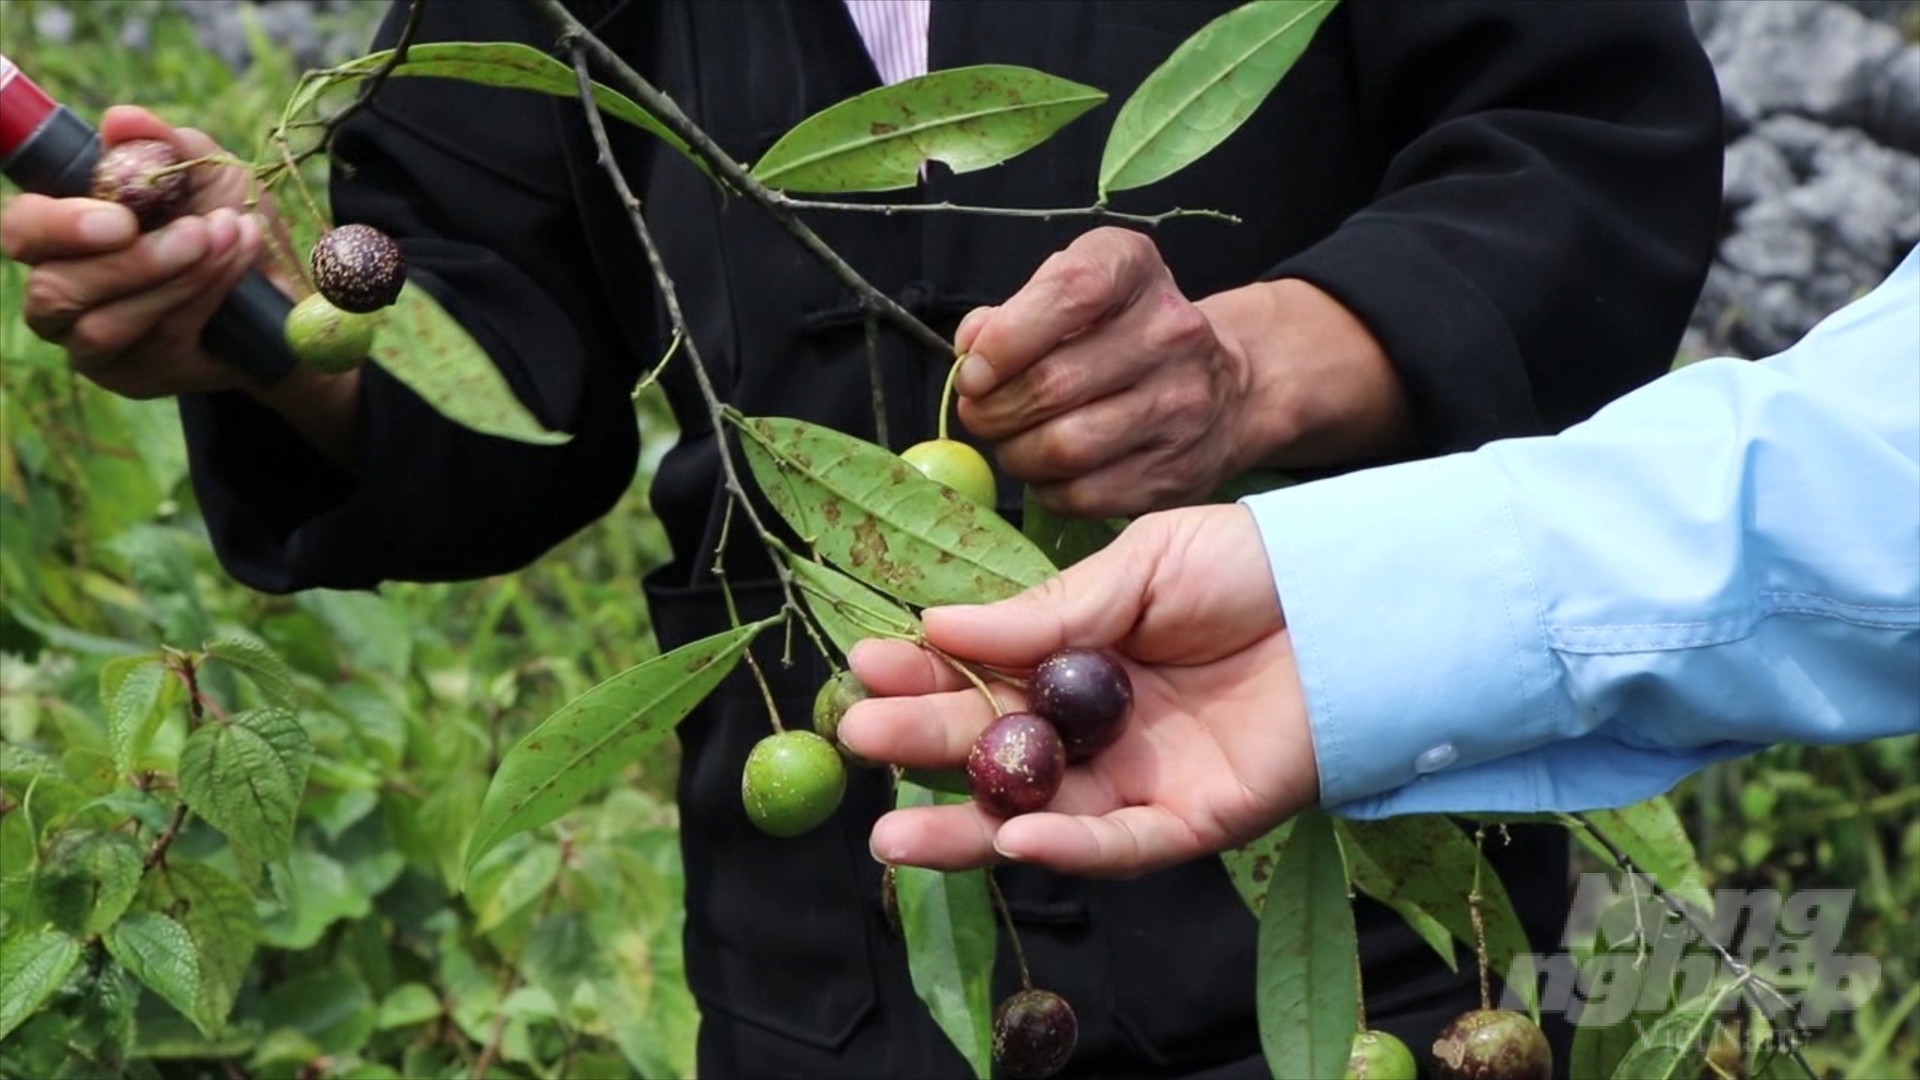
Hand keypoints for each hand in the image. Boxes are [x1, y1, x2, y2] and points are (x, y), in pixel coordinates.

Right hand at [2, 106, 288, 398]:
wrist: (286, 297)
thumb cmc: (231, 227)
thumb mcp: (208, 174)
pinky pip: (159, 343)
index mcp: (63, 237)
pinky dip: (204, 298)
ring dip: (178, 278)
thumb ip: (163, 146)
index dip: (56, 225)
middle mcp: (63, 295)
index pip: (22, 232)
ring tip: (232, 239)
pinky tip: (240, 267)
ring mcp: (95, 345)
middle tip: (198, 232)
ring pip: (104, 324)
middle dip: (132, 261)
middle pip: (52, 289)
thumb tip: (120, 120)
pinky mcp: (137, 377)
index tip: (120, 218)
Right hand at [838, 504, 1319, 877]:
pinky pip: (1123, 844)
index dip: (924, 673)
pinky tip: (1014, 839)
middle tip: (857, 736)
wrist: (1358, 598)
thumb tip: (938, 627)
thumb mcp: (1138, 568)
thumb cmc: (1251, 568)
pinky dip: (1070, 849)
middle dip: (922, 746)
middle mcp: (1098, 725)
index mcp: (1077, 658)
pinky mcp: (1195, 818)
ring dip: (967, 829)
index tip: (864, 660)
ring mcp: (1142, 776)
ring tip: (892, 835)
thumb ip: (1047, 612)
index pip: (982, 675)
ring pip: (1040, 816)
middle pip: (996, 750)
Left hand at [952, 228, 1415, 518]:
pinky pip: (1086, 495)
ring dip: (1015, 454)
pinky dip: (1048, 489)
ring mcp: (1183, 405)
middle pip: (1055, 384)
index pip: (1071, 292)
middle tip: (978, 416)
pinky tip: (1047, 471)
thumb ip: (1013, 312)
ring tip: (1010, 443)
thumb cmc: (1123, 331)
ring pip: (1066, 448)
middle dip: (993, 410)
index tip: (973, 372)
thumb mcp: (1073, 290)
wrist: (1227, 385)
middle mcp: (1171, 332)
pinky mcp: (1178, 470)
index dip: (1006, 338)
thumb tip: (970, 349)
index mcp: (1136, 270)